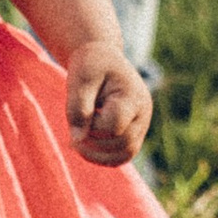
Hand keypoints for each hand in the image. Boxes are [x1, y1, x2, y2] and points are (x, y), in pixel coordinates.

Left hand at [65, 40, 152, 166]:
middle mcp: (143, 112)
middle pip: (121, 142)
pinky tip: (85, 146)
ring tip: (77, 140)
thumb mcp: (80, 79)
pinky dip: (102, 157)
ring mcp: (141, 125)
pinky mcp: (134, 133)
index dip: (92, 125)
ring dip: (97, 153)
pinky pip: (122, 157)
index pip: (114, 125)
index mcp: (134, 95)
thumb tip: (77, 140)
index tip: (80, 110)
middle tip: (74, 124)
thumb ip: (77, 107)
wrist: (102, 59)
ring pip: (124, 154)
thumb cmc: (90, 66)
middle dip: (93, 140)